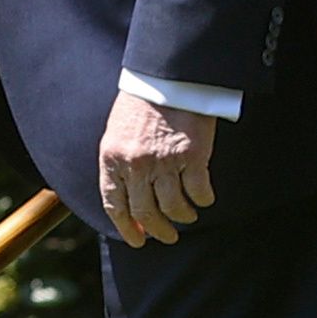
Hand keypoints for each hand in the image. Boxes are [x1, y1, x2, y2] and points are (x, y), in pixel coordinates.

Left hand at [99, 90, 220, 245]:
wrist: (167, 77)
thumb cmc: (141, 105)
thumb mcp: (116, 135)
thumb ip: (118, 166)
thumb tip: (128, 204)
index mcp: (112, 159)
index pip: (115, 205)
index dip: (126, 228)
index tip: (138, 241)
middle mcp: (136, 164)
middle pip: (146, 212)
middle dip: (158, 231)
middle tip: (168, 236)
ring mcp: (164, 161)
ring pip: (173, 207)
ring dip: (182, 217)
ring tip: (187, 216)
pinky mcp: (192, 155)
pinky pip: (198, 192)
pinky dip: (203, 200)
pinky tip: (204, 198)